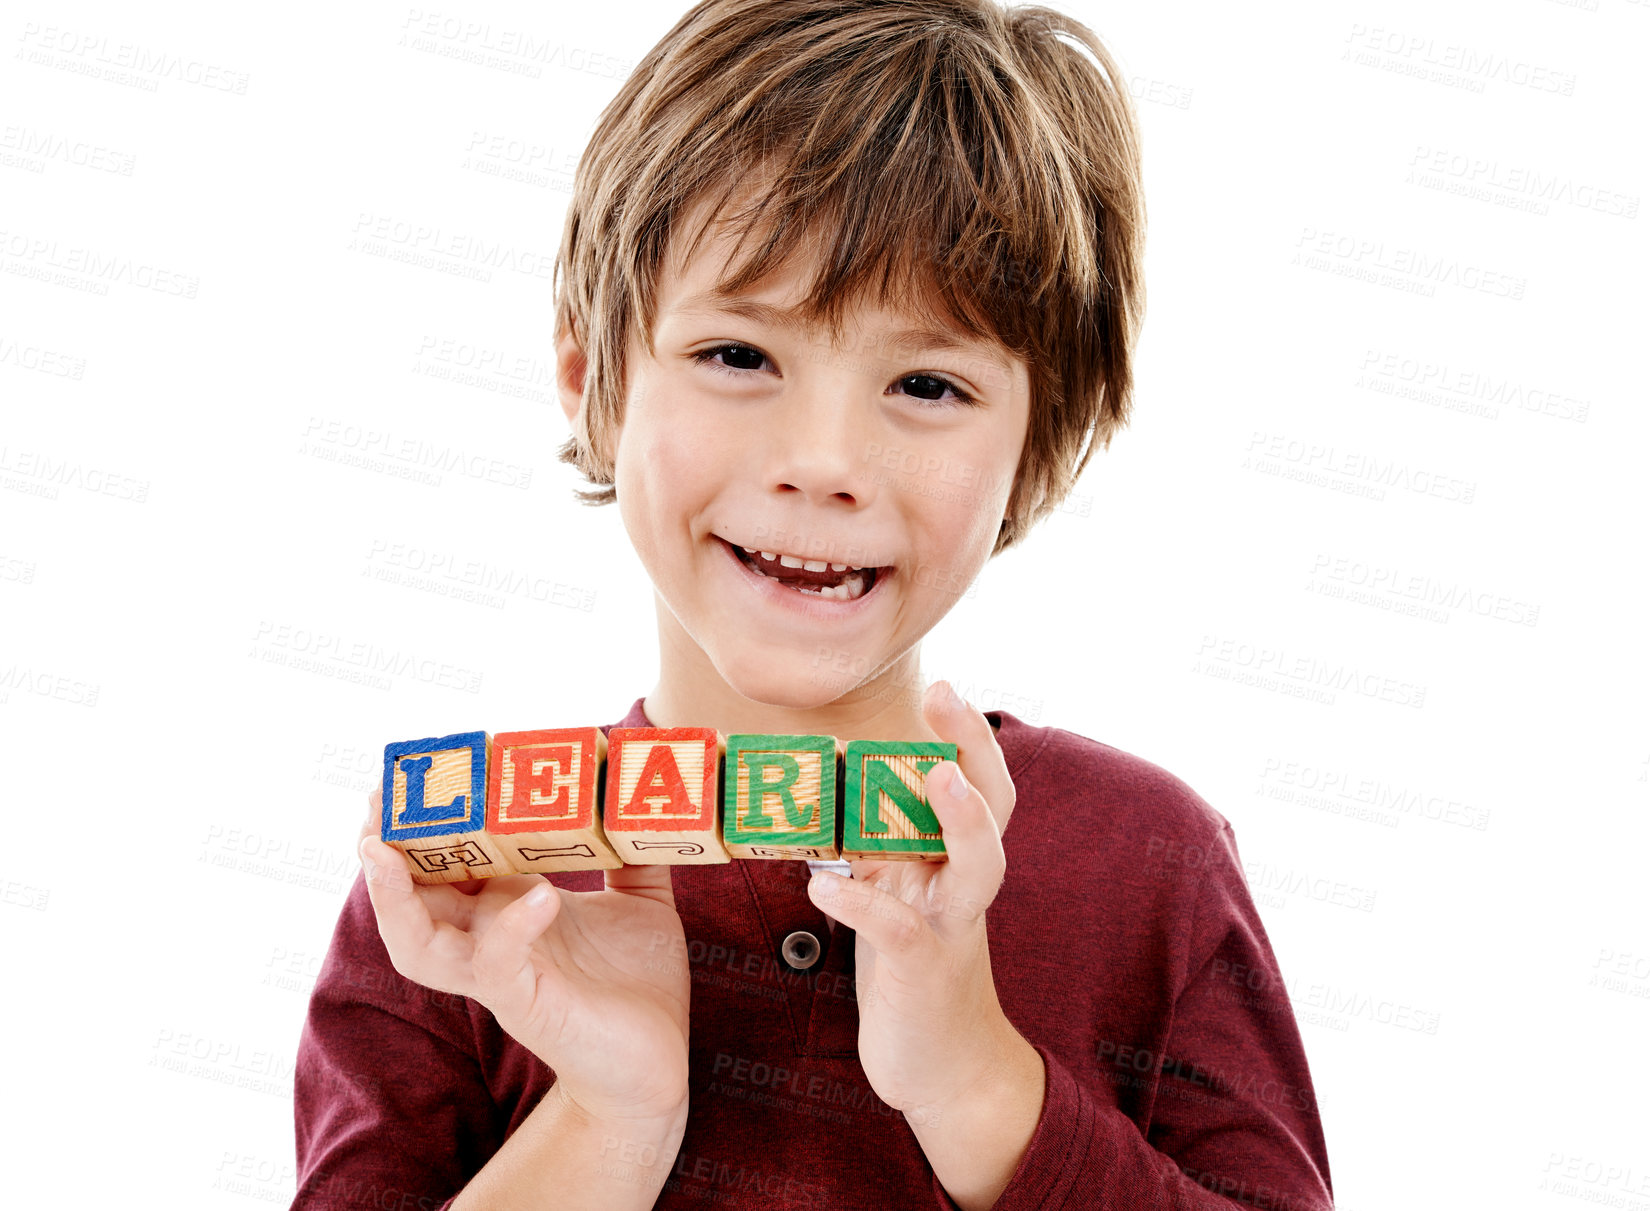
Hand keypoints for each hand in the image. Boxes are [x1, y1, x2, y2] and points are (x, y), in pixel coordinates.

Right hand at [357, 790, 692, 1125]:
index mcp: (505, 904)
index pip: (444, 854)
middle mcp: (486, 936)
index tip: (420, 768)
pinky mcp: (524, 1005)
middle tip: (378, 798)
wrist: (657, 1062)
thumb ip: (633, 848)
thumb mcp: (639, 899)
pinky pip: (495, 966)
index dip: (424, 815)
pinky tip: (543, 895)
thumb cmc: (638, 981)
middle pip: (406, 892)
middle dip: (381, 845)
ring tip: (386, 849)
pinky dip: (510, 927)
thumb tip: (641, 791)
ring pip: (414, 940)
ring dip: (392, 895)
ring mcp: (498, 973)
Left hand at [806, 681, 1029, 1123]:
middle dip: (975, 748)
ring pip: (977, 865)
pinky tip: (821, 883)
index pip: (979, 785)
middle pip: (994, 806)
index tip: (944, 687)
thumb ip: (873, 842)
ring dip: (962, 819)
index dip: (968, 736)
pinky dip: (862, 904)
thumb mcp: (893, 890)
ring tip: (936, 775)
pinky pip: (899, 929)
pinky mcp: (921, 970)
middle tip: (947, 696)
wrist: (943, 1067)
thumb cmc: (910, 966)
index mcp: (956, 858)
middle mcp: (963, 884)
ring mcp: (950, 926)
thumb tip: (824, 783)